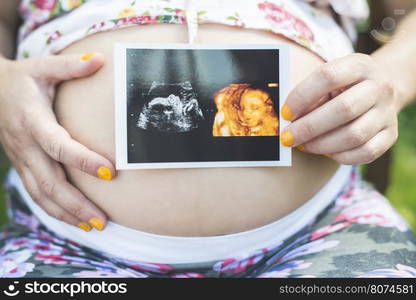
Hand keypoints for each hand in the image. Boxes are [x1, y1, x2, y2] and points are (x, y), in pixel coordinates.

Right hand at [0, 53, 114, 230]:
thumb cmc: (22, 79)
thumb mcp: (42, 67)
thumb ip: (69, 66)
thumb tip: (100, 60)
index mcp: (33, 121)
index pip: (59, 146)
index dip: (83, 160)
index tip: (110, 171)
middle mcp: (25, 145)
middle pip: (51, 182)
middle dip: (77, 204)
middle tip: (103, 220)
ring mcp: (21, 159)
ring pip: (42, 194)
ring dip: (67, 213)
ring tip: (93, 226)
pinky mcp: (23, 165)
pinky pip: (37, 193)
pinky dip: (55, 209)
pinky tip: (74, 220)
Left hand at [280, 53, 398, 164]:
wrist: (378, 90)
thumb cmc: (340, 88)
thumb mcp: (326, 82)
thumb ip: (309, 97)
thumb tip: (287, 122)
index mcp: (359, 65)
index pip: (328, 76)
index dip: (302, 96)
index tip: (285, 114)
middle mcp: (379, 86)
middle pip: (344, 109)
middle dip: (309, 127)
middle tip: (287, 138)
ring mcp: (388, 111)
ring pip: (354, 135)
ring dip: (322, 144)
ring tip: (303, 145)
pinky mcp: (392, 134)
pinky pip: (366, 152)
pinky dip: (342, 156)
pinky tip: (326, 152)